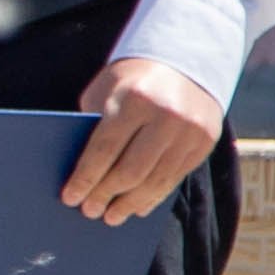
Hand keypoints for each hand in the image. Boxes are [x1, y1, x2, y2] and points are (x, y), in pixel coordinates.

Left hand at [65, 57, 221, 220]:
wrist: (183, 58)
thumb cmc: (131, 79)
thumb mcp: (106, 91)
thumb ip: (93, 127)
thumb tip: (79, 176)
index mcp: (134, 99)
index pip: (104, 149)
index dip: (85, 178)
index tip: (69, 198)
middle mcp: (166, 115)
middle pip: (130, 170)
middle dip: (105, 195)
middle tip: (89, 211)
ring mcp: (190, 130)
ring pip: (155, 180)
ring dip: (130, 203)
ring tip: (111, 216)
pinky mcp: (205, 141)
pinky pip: (175, 177)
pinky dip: (154, 195)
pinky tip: (137, 206)